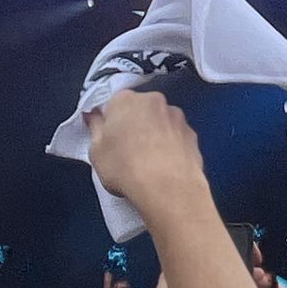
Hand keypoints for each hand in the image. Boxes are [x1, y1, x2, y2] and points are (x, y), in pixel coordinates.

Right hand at [85, 89, 205, 212]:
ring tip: (143, 162)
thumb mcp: (96, 150)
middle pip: (138, 109)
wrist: (167, 187)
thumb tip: (95, 119)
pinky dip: (169, 147)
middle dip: (131, 126)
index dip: (108, 122)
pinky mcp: (192, 134)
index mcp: (125, 100)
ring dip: (152, 135)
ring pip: (159, 122)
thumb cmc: (129, 168)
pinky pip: (175, 136)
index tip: (105, 137)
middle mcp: (153, 102)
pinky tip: (161, 166)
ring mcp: (175, 117)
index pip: (112, 104)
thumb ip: (94, 128)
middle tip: (122, 151)